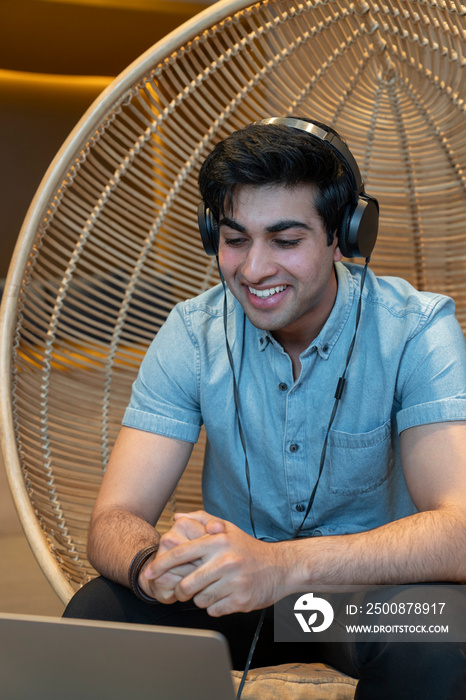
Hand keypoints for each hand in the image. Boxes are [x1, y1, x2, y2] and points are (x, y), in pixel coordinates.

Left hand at [145, 510, 285, 615]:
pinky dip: (215, 606)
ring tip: (213, 587)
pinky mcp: (240, 600)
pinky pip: (213, 610)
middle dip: (181, 590)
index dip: (160, 565)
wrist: (280, 567)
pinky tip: (224, 595)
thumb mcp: (227, 529)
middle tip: (184, 589)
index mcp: (218, 542)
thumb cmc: (249, 549)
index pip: (181, 554)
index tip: (149, 573)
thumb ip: (201, 520)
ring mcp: (233, 582)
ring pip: (199, 599)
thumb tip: (177, 517)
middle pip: (186, 584)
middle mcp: (225, 560)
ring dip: (201, 597)